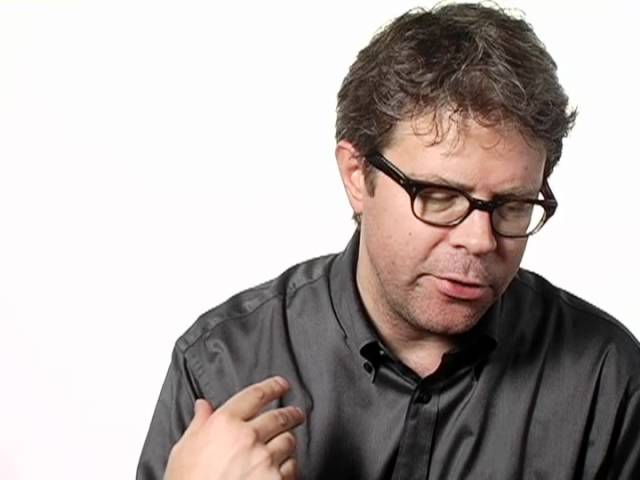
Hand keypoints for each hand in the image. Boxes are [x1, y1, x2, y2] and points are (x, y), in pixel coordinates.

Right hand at [164, 376, 304, 479]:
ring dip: (289, 441)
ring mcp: (264, 459)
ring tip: (287, 444)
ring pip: (288, 441)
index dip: (273, 386)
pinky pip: (292, 467)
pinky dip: (289, 466)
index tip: (282, 385)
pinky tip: (282, 468)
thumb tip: (202, 406)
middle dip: (291, 413)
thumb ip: (198, 424)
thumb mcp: (184, 450)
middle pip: (279, 416)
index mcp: (224, 423)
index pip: (256, 395)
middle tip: (296, 414)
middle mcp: (247, 437)